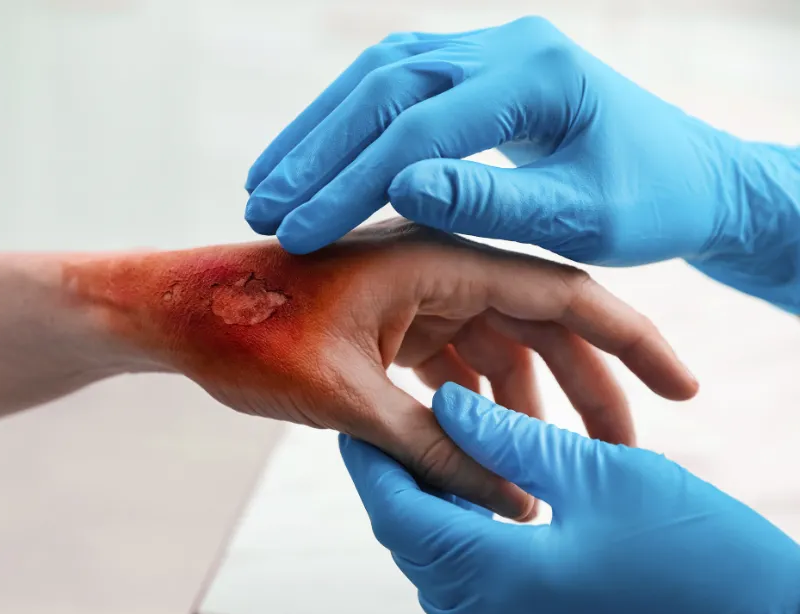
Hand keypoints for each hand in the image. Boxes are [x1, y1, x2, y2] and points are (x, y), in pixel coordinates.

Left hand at [76, 219, 697, 518]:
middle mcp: (434, 267)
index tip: (680, 387)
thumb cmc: (247, 332)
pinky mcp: (386, 324)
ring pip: (496, 351)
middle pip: (538, 326)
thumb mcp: (348, 400)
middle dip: (584, 389)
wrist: (176, 315)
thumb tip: (514, 503)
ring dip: (525, 408)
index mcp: (436, 257)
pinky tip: (485, 455)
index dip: (629, 341)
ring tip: (550, 473)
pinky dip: (472, 409)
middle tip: (625, 454)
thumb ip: (434, 451)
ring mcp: (412, 296)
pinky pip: (452, 365)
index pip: (561, 293)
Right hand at [244, 16, 799, 308]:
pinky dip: (340, 121)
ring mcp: (486, 46)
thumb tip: (400, 190)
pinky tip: (304, 158)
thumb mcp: (583, 218)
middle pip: (385, 87)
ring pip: (376, 74)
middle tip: (262, 208)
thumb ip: (494, 202)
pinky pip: (389, 81)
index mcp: (540, 77)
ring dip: (316, 130)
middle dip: (317, 152)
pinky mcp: (472, 64)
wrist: (685, 173)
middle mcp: (507, 44)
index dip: (353, 184)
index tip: (300, 234)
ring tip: (264, 186)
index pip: (422, 129)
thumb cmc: (647, 205)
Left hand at [342, 382, 799, 613]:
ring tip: (468, 488)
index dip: (374, 461)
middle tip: (418, 444)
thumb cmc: (711, 566)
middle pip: (416, 550)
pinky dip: (476, 588)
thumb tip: (450, 407)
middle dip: (410, 493)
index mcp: (492, 578)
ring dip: (445, 538)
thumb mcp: (611, 479)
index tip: (361, 426)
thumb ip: (514, 442)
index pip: (396, 509)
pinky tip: (507, 555)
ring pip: (445, 592)